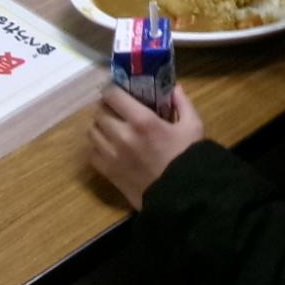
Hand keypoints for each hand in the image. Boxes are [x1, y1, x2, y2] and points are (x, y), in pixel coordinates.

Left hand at [88, 84, 205, 210]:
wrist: (182, 196)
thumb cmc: (188, 158)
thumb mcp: (193, 126)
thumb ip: (183, 104)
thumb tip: (175, 88)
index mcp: (142, 121)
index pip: (112, 95)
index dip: (112, 89)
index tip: (118, 90)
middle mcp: (122, 135)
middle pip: (99, 112)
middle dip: (106, 107)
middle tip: (116, 109)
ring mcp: (112, 155)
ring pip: (92, 132)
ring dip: (100, 126)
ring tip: (111, 127)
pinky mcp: (109, 172)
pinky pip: (92, 153)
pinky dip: (98, 147)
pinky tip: (110, 146)